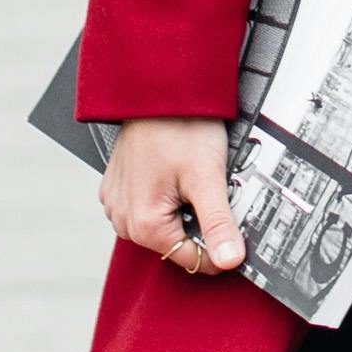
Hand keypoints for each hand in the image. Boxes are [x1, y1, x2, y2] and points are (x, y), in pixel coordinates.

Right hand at [100, 117, 245, 277]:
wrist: (156, 90)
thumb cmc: (179, 125)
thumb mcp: (208, 178)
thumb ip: (218, 224)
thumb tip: (230, 261)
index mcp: (143, 224)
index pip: (192, 260)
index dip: (220, 248)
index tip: (234, 225)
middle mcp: (123, 219)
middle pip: (177, 243)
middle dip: (200, 223)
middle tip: (210, 188)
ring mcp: (117, 204)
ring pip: (164, 226)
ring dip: (183, 210)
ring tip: (190, 177)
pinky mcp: (118, 190)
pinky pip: (148, 208)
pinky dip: (166, 198)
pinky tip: (175, 174)